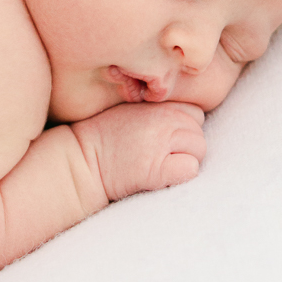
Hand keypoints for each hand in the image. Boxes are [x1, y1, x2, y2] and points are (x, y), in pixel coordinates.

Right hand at [71, 101, 205, 202]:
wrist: (81, 160)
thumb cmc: (103, 136)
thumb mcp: (132, 110)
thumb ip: (159, 110)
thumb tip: (187, 120)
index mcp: (158, 104)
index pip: (196, 114)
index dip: (185, 129)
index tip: (167, 140)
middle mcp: (163, 119)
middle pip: (199, 134)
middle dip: (187, 148)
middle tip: (163, 157)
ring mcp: (161, 143)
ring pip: (199, 151)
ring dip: (186, 161)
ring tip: (161, 166)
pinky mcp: (157, 168)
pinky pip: (191, 170)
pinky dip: (181, 175)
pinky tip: (162, 177)